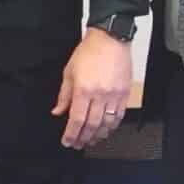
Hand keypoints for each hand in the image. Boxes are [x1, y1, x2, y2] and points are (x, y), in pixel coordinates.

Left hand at [53, 27, 135, 149]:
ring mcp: (114, 95)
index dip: (71, 134)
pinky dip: (113, 125)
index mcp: (83, 90)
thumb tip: (57, 112)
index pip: (76, 119)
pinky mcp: (125, 93)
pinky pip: (120, 115)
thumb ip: (64, 95)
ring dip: (99, 135)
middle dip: (84, 138)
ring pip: (107, 123)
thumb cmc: (89, 52)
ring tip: (92, 140)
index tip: (68, 141)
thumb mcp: (69, 72)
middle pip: (92, 125)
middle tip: (79, 144)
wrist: (110, 39)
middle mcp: (100, 95)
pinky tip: (107, 130)